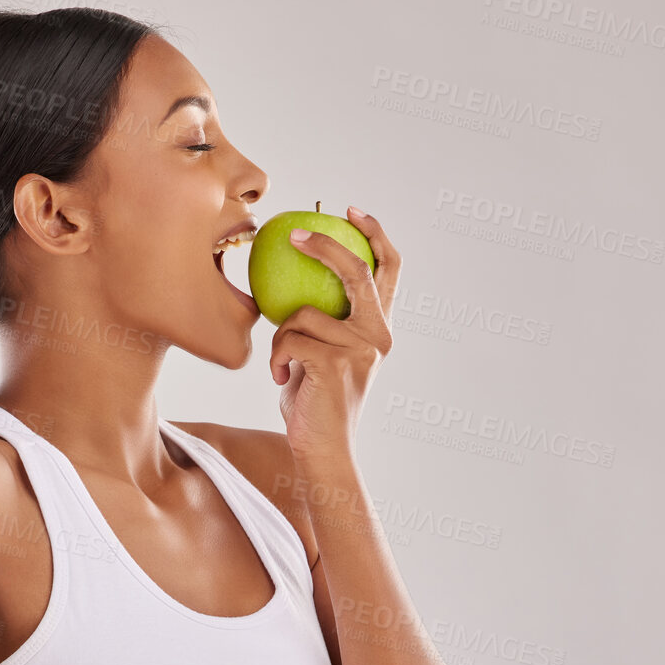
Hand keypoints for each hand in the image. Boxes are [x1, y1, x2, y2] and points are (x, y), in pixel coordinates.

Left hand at [269, 206, 400, 461]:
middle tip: (294, 235)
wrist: (322, 452)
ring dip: (281, 336)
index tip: (350, 212)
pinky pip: (289, 338)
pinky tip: (280, 379)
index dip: (374, 234)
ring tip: (282, 366)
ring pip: (303, 313)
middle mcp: (378, 335)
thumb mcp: (320, 356)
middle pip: (356, 270)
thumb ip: (319, 324)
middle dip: (325, 244)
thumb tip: (290, 286)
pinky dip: (276, 357)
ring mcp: (360, 348)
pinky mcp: (336, 362)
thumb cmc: (314, 406)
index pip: (388, 270)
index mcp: (379, 330)